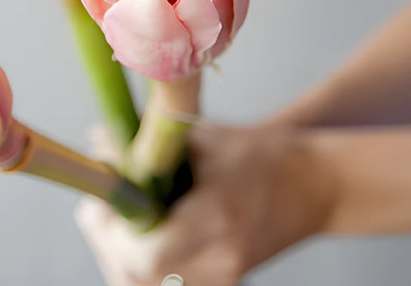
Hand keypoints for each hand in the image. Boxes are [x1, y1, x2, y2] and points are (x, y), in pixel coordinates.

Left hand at [76, 123, 334, 285]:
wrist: (316, 184)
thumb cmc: (263, 154)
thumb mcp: (205, 140)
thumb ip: (151, 146)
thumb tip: (99, 140)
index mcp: (218, 221)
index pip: (147, 255)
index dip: (112, 233)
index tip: (98, 204)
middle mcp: (220, 261)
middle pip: (139, 280)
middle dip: (109, 246)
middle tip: (95, 211)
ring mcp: (225, 279)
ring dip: (122, 259)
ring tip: (113, 223)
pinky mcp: (225, 283)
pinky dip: (143, 270)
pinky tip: (140, 240)